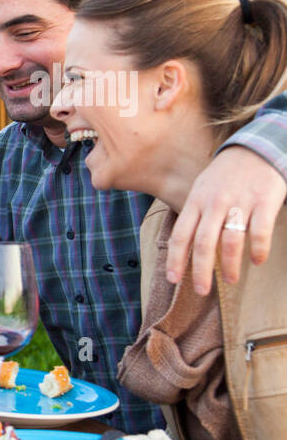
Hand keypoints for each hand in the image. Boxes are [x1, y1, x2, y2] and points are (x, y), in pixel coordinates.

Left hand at [166, 146, 285, 294]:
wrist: (257, 148)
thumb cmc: (225, 176)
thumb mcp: (202, 190)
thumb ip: (195, 216)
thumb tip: (183, 249)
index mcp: (196, 201)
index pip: (180, 235)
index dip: (175, 259)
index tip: (174, 280)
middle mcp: (214, 203)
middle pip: (202, 243)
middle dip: (200, 271)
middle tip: (201, 291)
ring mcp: (240, 202)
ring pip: (230, 240)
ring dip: (228, 265)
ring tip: (229, 280)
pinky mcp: (264, 201)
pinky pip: (260, 231)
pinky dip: (258, 249)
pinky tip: (257, 261)